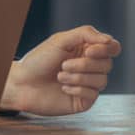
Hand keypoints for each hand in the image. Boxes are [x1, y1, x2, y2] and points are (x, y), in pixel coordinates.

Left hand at [0, 25, 121, 115]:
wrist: (22, 83)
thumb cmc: (38, 60)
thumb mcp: (60, 40)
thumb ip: (85, 34)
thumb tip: (109, 40)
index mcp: (86, 50)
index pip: (112, 47)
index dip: (106, 49)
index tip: (89, 51)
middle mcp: (90, 67)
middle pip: (107, 64)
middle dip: (84, 64)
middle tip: (63, 65)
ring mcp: (88, 84)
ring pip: (102, 80)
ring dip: (78, 77)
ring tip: (59, 76)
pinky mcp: (84, 100)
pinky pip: (93, 94)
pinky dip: (77, 89)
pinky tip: (63, 88)